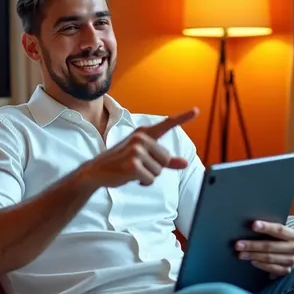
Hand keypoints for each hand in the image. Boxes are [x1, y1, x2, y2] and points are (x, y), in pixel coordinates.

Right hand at [83, 108, 198, 188]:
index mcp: (144, 133)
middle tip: (139, 166)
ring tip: (133, 171)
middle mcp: (141, 138)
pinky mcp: (133, 164)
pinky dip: (143, 183)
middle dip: (156, 168)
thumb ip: (166, 161)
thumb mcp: (144, 158)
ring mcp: (136, 150)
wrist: (97, 170)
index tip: (196, 110)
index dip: (183, 117)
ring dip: (148, 176)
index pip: (167, 124)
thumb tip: (185, 163)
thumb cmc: (122, 162)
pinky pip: (150, 179)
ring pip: (159, 171)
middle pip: (166, 159)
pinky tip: (130, 177)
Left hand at [235, 221, 293, 277]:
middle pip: (271, 246)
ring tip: (240, 254)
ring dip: (253, 255)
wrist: (283, 249)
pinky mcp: (286, 270)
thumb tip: (248, 225)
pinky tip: (252, 262)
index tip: (253, 225)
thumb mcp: (273, 231)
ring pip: (270, 258)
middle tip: (238, 244)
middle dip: (253, 245)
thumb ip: (265, 228)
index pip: (279, 229)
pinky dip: (262, 265)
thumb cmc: (275, 237)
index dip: (266, 227)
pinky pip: (273, 269)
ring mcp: (291, 260)